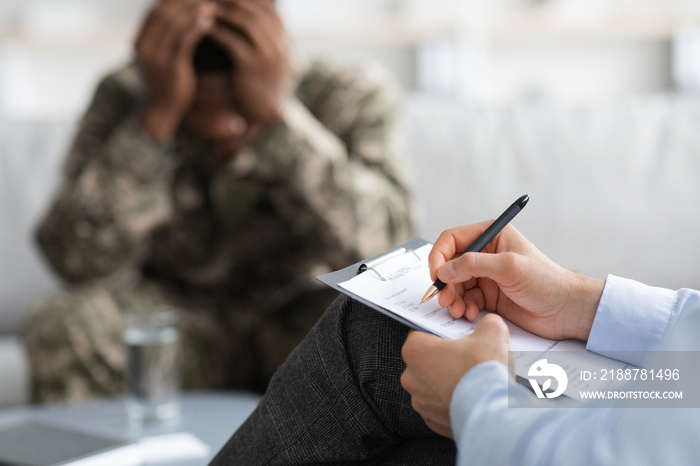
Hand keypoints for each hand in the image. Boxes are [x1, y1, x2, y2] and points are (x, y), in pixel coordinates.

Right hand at [136, 0, 216, 141]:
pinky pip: (183, 41)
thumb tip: (180, 17)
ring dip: (192, 10)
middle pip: (163, 12)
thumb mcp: (160, 56)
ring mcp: (155, 56)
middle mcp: (143, 45)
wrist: (161, 111)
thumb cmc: (166, 81)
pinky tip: (209, 20)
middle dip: (184, 1)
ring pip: (173, 24)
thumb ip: (165, 37)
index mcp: (139, 40)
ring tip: (211, 3)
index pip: (155, 9)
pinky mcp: (170, 67)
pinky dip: (196, 28)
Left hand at [209, 0, 290, 127]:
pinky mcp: (251, 68)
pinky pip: (232, 42)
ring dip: (225, 12)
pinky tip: (205, 28)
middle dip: (233, 0)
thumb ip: (267, 33)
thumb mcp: (272, 54)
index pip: (268, 6)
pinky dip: (217, 32)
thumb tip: (258, 10)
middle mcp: (280, 44)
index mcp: (285, 38)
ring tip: (207, 8)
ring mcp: (268, 56)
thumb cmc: (264, 79)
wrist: (266, 109)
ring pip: (247, 22)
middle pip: (257, 10)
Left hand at [400, 314, 509, 438]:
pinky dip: (451, 400)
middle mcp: (411, 377)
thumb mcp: (491, 332)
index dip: (440, 333)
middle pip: (426, 360)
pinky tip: (469, 396)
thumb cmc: (484, 373)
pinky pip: (439, 405)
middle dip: (444, 357)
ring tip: (470, 378)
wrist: (493, 412)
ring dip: (447, 380)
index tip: (453, 336)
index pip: (421, 333)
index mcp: (415, 351)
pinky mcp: (432, 421)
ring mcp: (420, 402)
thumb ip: (486, 323)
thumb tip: (489, 324)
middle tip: (465, 356)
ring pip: (432, 384)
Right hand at [429, 222, 604, 340]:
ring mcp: (486, 276)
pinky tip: (469, 314)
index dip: (439, 255)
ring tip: (457, 310)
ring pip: (455, 285)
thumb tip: (444, 270)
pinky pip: (465, 300)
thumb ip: (473, 265)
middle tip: (444, 298)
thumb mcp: (508, 267)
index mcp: (492, 235)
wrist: (566, 310)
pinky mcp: (488, 296)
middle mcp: (486, 254)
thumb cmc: (546, 281)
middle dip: (445, 282)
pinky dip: (462, 308)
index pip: (452, 239)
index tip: (436, 274)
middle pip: (450, 264)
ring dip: (452, 298)